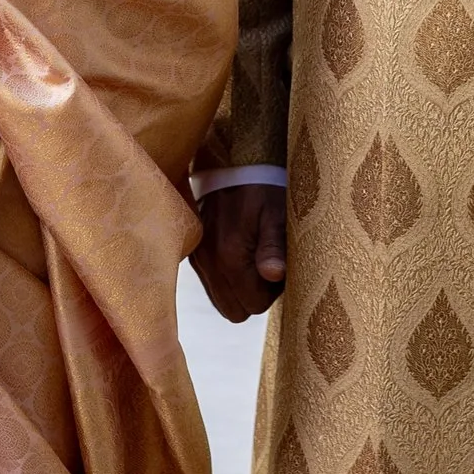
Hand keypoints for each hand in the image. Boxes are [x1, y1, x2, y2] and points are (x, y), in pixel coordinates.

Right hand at [189, 183, 287, 321]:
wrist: (233, 162)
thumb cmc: (263, 187)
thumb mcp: (277, 213)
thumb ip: (274, 247)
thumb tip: (273, 276)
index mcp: (229, 256)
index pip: (254, 305)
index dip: (272, 292)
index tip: (279, 266)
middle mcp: (207, 262)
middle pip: (236, 310)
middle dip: (255, 295)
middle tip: (268, 263)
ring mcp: (198, 259)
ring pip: (222, 301)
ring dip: (240, 289)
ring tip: (254, 257)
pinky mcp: (194, 254)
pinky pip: (211, 285)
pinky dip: (227, 280)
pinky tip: (239, 254)